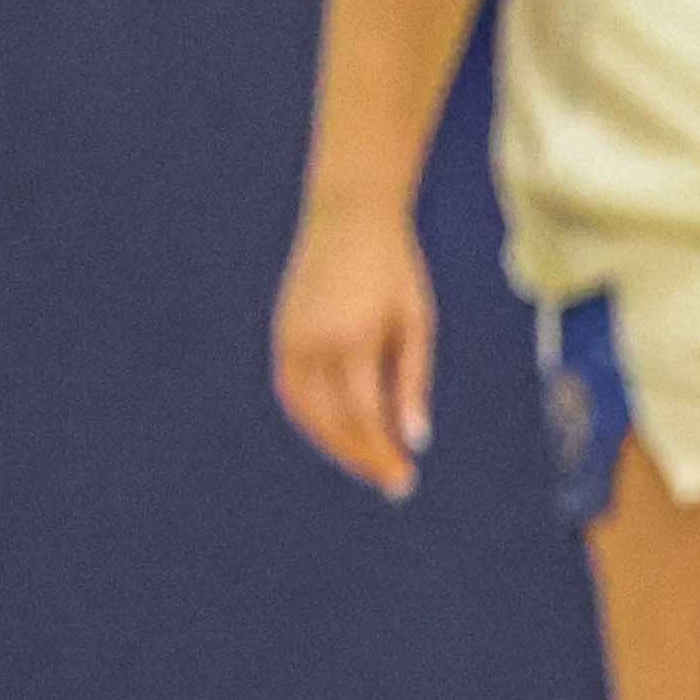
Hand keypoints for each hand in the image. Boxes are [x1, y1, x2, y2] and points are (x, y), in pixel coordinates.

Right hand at [271, 209, 436, 499]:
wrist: (350, 219)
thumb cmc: (395, 271)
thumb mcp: (417, 322)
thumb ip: (412, 382)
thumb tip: (416, 440)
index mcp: (355, 339)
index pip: (365, 416)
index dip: (383, 453)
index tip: (404, 479)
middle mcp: (315, 343)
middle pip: (333, 420)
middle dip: (362, 456)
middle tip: (392, 480)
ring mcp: (291, 338)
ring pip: (306, 411)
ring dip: (335, 443)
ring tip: (369, 461)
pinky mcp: (282, 335)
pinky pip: (291, 390)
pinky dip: (311, 417)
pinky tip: (338, 432)